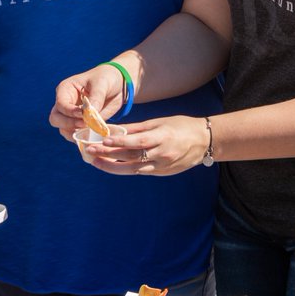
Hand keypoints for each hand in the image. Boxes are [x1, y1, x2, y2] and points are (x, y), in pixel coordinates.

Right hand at [49, 64, 125, 141]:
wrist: (117, 86)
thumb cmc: (106, 79)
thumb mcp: (102, 84)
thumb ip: (95, 98)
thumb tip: (90, 113)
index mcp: (65, 89)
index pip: (60, 104)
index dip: (69, 111)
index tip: (83, 114)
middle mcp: (65, 104)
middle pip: (55, 119)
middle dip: (68, 124)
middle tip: (85, 124)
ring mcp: (71, 116)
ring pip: (63, 129)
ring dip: (74, 133)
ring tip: (90, 130)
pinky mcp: (81, 125)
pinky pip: (75, 135)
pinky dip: (82, 138)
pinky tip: (93, 136)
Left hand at [82, 115, 207, 176]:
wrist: (204, 141)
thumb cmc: (180, 126)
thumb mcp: (159, 122)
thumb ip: (137, 129)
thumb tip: (115, 130)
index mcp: (161, 138)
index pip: (136, 142)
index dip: (119, 143)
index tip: (102, 141)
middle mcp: (161, 154)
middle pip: (131, 157)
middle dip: (108, 155)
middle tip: (90, 152)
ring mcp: (162, 166)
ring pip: (133, 169)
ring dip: (112, 167)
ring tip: (96, 162)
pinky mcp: (162, 173)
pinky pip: (140, 172)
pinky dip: (125, 169)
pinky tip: (112, 167)